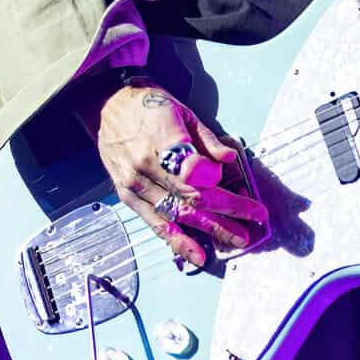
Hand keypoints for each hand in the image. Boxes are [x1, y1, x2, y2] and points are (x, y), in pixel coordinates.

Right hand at [84, 81, 268, 266]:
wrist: (108, 106)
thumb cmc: (149, 106)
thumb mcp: (184, 111)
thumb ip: (207, 139)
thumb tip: (230, 160)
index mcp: (162, 139)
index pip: (193, 169)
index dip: (218, 183)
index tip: (241, 189)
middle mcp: (147, 165)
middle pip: (191, 195)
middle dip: (226, 211)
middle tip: (252, 220)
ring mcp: (135, 185)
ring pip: (177, 214)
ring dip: (209, 229)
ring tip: (236, 239)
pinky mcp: (128, 197)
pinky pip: (155, 224)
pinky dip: (177, 241)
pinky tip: (197, 254)